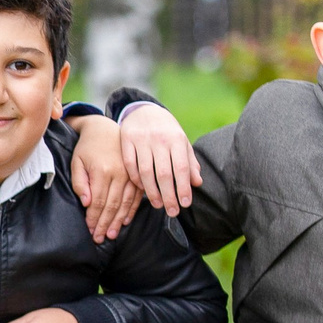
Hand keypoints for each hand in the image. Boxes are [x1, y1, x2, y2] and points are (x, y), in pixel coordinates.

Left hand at [68, 111, 145, 241]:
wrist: (105, 129)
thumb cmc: (87, 148)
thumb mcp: (77, 162)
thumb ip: (80, 182)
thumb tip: (86, 203)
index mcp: (102, 171)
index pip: (98, 201)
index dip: (93, 218)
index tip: (90, 230)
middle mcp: (119, 173)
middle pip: (112, 205)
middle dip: (104, 224)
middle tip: (99, 239)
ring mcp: (130, 175)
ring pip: (125, 203)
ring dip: (117, 221)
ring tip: (110, 235)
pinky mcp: (137, 175)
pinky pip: (136, 197)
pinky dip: (131, 211)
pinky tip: (124, 221)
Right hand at [119, 103, 202, 219]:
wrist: (144, 110)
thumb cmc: (167, 131)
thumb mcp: (181, 143)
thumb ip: (189, 162)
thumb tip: (197, 183)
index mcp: (176, 139)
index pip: (182, 168)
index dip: (184, 188)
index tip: (185, 204)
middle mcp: (159, 138)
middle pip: (164, 173)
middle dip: (169, 196)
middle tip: (172, 212)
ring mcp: (141, 139)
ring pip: (146, 172)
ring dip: (152, 192)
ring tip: (158, 205)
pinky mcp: (126, 140)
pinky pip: (130, 165)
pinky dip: (136, 180)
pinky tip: (143, 189)